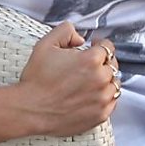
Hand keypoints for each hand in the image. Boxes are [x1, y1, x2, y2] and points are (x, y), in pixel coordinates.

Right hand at [17, 22, 120, 136]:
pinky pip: (112, 102)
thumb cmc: (36, 81)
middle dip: (102, 62)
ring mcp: (102, 98)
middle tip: (89, 66)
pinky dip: (105, 97)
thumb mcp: (46, 44)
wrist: (30, 110)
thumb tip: (80, 37)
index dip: (100, 45)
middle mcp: (100, 79)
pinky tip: (92, 95)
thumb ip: (66, 31)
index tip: (94, 47)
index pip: (108, 47)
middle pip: (112, 65)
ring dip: (105, 80)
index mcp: (90, 60)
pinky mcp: (100, 114)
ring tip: (90, 81)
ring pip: (114, 84)